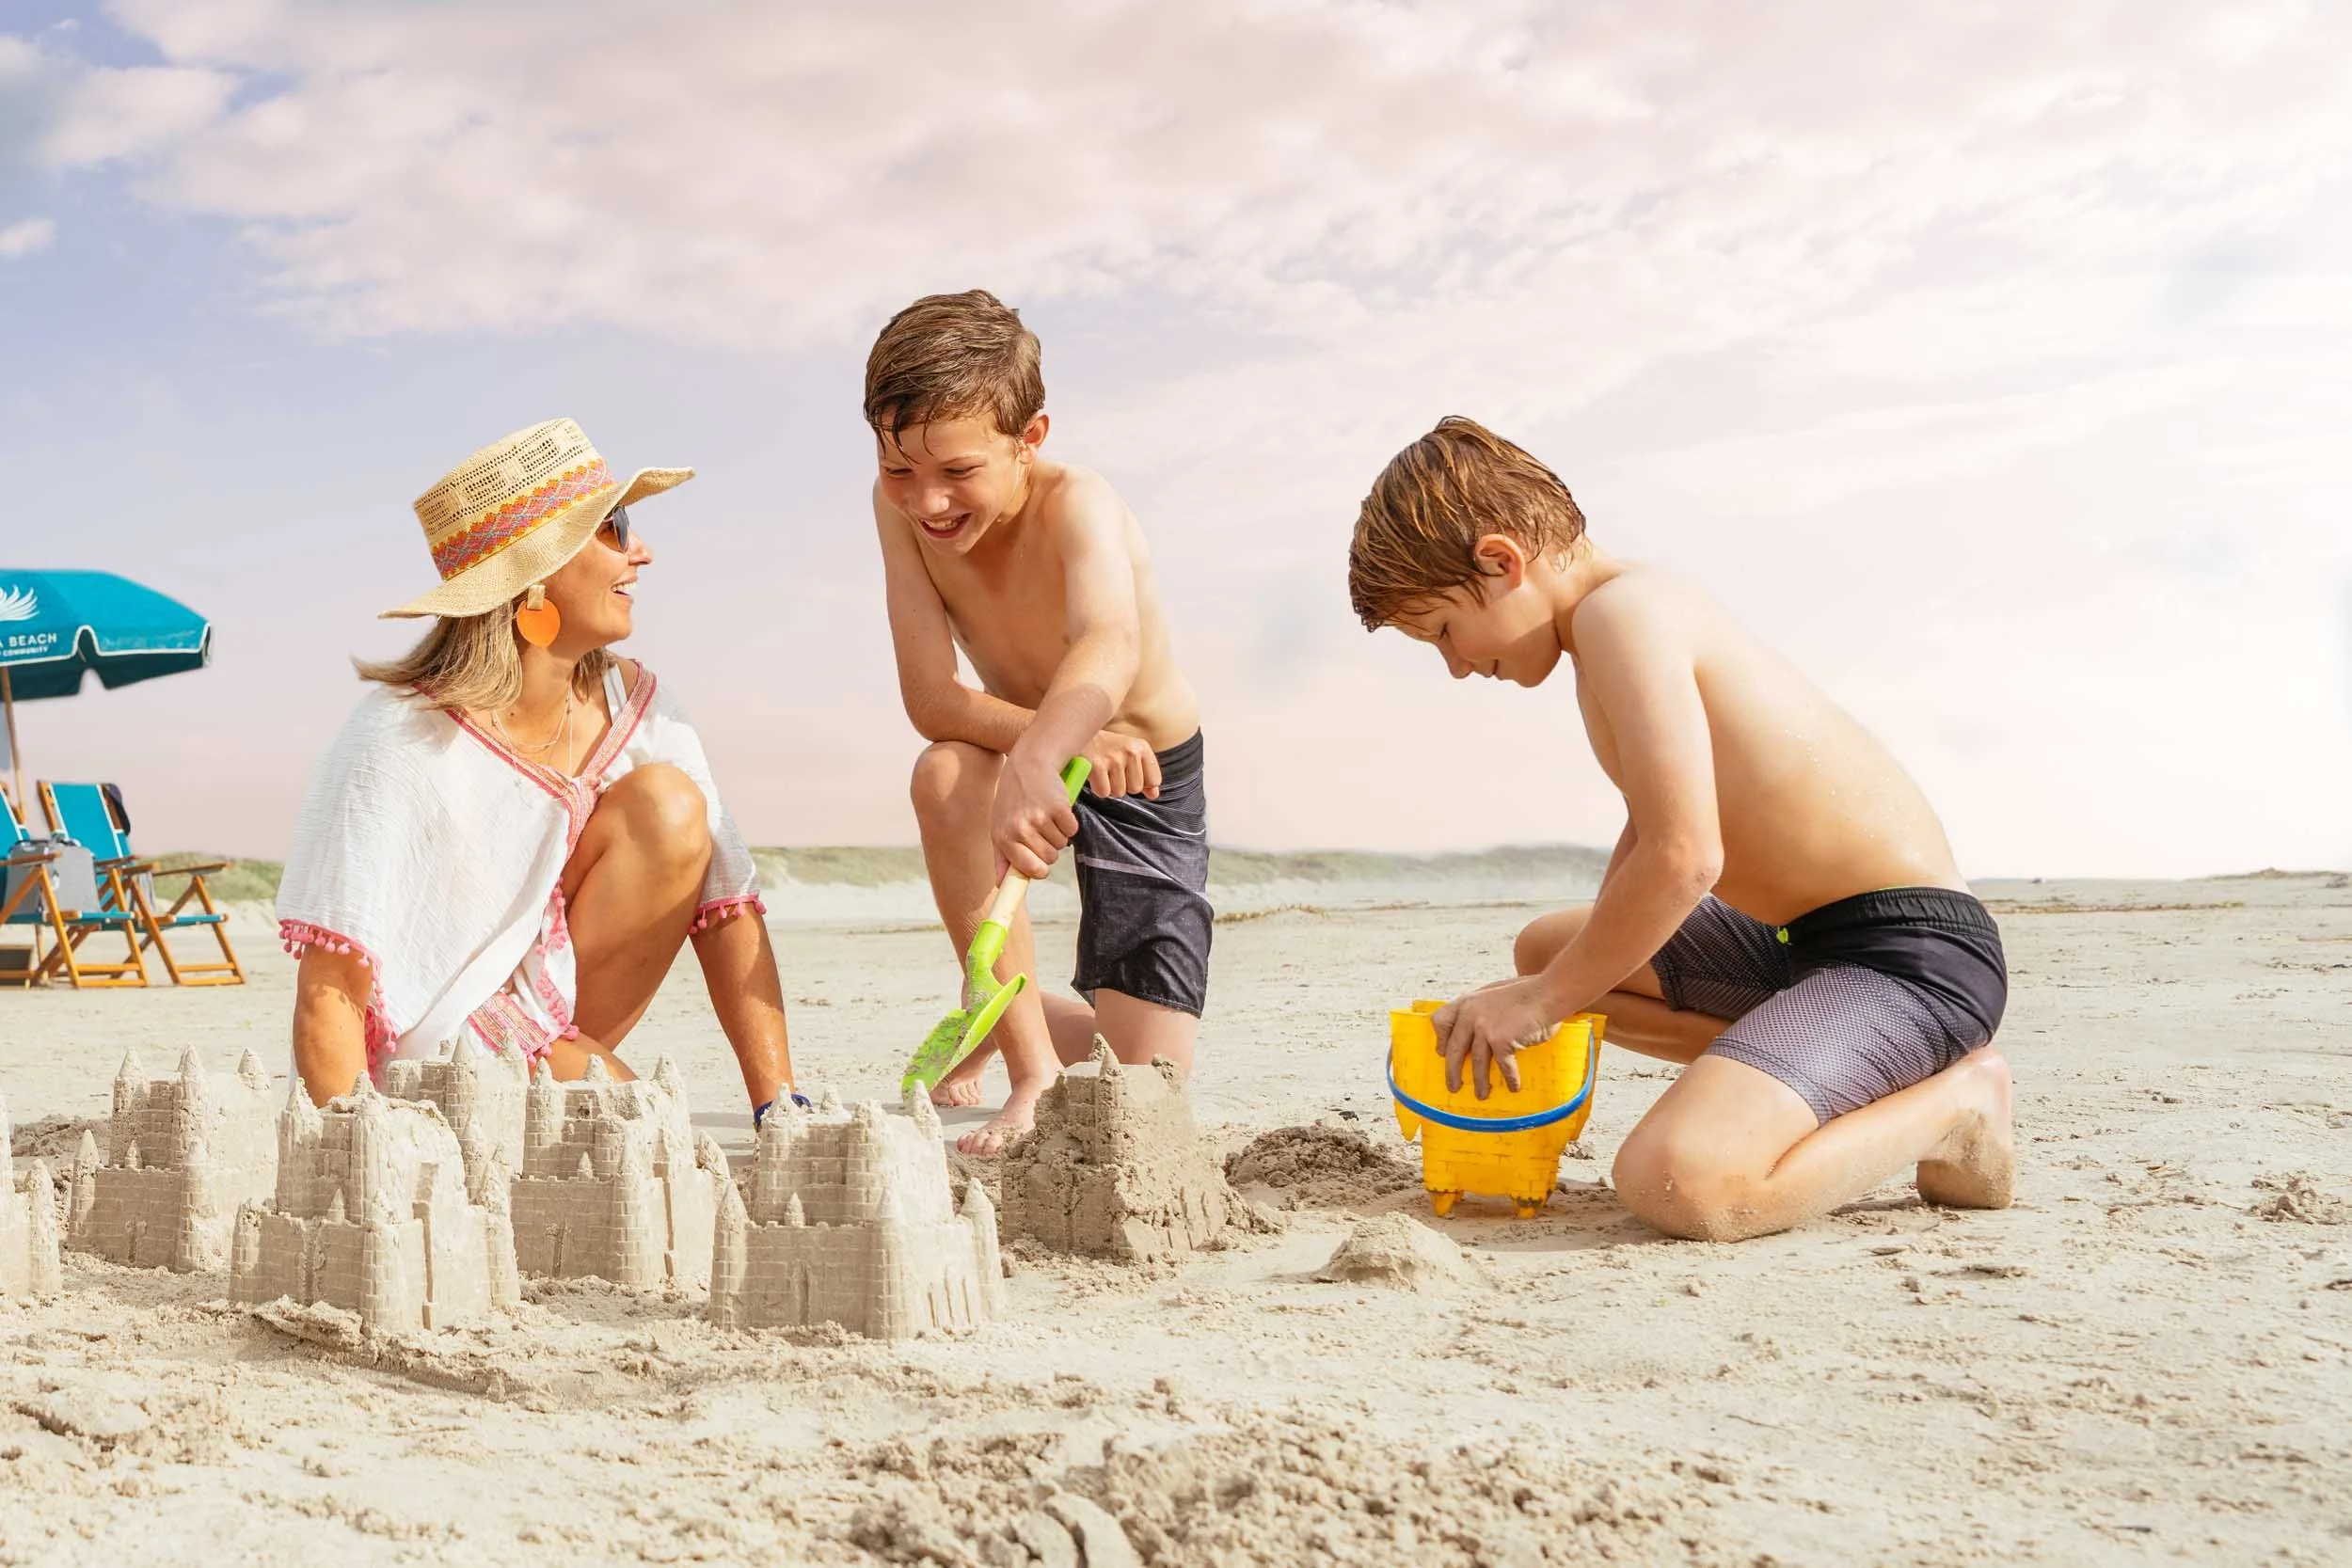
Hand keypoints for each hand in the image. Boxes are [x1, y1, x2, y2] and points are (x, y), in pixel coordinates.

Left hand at [991, 751, 1080, 879]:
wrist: (1029, 763)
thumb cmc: (1013, 798)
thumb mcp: (999, 825)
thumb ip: (1002, 857)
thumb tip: (1002, 885)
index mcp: (1003, 837)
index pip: (1030, 870)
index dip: (1040, 871)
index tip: (1042, 870)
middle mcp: (1020, 829)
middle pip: (1050, 859)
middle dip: (1050, 848)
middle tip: (1042, 829)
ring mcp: (1040, 818)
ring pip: (1062, 844)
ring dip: (1058, 833)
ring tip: (1046, 814)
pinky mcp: (1059, 807)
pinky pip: (1073, 830)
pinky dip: (1069, 822)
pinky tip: (1057, 807)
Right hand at [1082, 730, 1160, 799]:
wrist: (1077, 734)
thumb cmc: (1105, 748)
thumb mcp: (1128, 755)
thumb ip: (1145, 774)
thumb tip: (1154, 794)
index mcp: (1142, 747)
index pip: (1154, 781)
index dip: (1140, 782)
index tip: (1128, 771)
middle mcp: (1131, 751)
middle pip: (1136, 789)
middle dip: (1122, 784)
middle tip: (1110, 769)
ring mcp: (1114, 758)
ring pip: (1119, 792)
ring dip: (1109, 786)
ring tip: (1102, 770)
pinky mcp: (1097, 765)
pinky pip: (1104, 792)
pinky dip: (1097, 787)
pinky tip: (1093, 774)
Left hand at [1432, 977, 1560, 1098]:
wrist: (1548, 993)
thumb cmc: (1527, 993)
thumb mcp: (1495, 993)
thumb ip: (1482, 1009)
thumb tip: (1477, 1030)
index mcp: (1467, 1002)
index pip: (1439, 1020)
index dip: (1440, 1039)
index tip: (1443, 1053)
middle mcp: (1470, 1014)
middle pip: (1454, 1048)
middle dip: (1453, 1071)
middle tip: (1454, 1086)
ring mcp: (1484, 1028)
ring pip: (1477, 1062)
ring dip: (1480, 1082)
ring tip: (1481, 1094)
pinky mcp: (1500, 1040)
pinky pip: (1503, 1066)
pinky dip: (1509, 1078)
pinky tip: (1513, 1087)